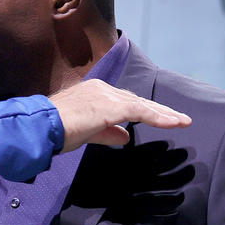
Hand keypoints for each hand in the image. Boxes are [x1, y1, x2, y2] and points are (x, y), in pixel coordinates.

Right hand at [48, 79, 190, 150]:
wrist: (42, 126)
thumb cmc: (56, 131)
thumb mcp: (86, 132)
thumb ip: (107, 133)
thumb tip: (126, 136)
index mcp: (94, 92)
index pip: (125, 101)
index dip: (145, 111)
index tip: (162, 118)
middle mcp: (102, 89)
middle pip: (137, 100)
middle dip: (159, 111)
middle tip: (179, 119)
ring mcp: (106, 95)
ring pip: (142, 105)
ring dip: (164, 114)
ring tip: (182, 122)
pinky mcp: (110, 106)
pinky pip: (140, 111)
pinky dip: (159, 118)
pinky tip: (173, 123)